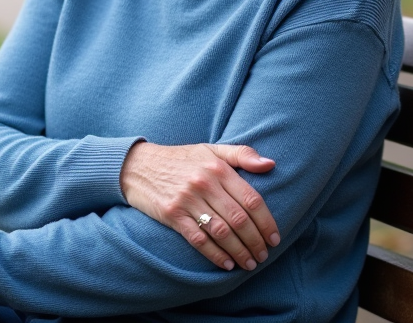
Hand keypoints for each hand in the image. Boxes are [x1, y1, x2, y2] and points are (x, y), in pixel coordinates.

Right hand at [120, 142, 279, 271]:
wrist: (138, 165)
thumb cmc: (180, 159)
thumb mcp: (211, 149)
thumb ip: (242, 154)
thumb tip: (271, 165)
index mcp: (218, 168)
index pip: (252, 199)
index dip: (266, 222)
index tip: (274, 238)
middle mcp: (204, 183)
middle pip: (239, 219)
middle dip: (255, 241)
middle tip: (264, 255)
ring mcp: (187, 200)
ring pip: (221, 232)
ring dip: (239, 251)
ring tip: (249, 263)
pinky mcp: (172, 215)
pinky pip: (198, 239)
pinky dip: (215, 254)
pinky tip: (227, 264)